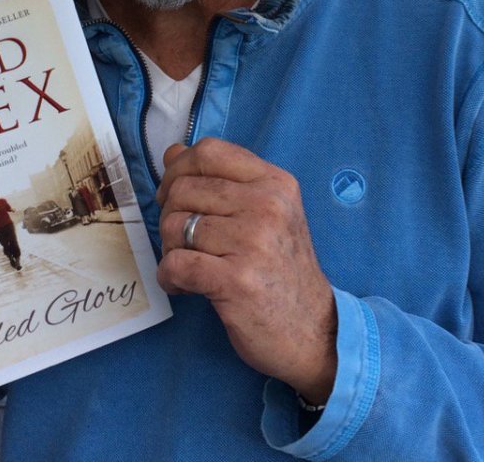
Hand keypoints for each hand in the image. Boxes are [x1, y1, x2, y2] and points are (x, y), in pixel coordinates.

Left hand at [156, 137, 336, 404]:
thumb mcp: (265, 213)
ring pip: (175, 225)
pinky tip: (183, 286)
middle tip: (181, 241)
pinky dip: (169, 277)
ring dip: (169, 250)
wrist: (314, 331)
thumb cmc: (281, 270)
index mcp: (274, 182)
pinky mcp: (236, 280)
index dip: (178, 169)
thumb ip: (222, 180)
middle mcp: (267, 205)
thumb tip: (172, 153)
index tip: (174, 194)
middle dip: (170, 215)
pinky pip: (176, 263)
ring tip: (188, 267)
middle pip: (184, 188)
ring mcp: (253, 241)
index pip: (209, 151)